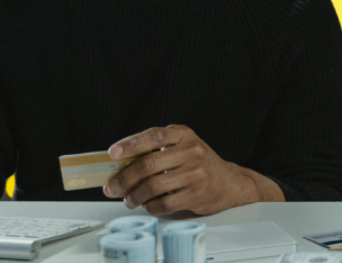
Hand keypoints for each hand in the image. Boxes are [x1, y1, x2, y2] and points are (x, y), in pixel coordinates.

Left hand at [104, 125, 283, 215]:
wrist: (229, 182)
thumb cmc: (199, 164)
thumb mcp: (183, 148)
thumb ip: (158, 150)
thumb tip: (120, 165)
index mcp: (184, 135)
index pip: (154, 135)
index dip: (131, 143)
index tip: (113, 153)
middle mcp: (191, 151)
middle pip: (148, 164)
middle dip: (124, 178)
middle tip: (112, 187)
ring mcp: (196, 173)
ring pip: (153, 186)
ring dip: (134, 196)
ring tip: (129, 199)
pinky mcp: (197, 193)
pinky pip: (165, 203)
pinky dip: (150, 206)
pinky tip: (147, 205)